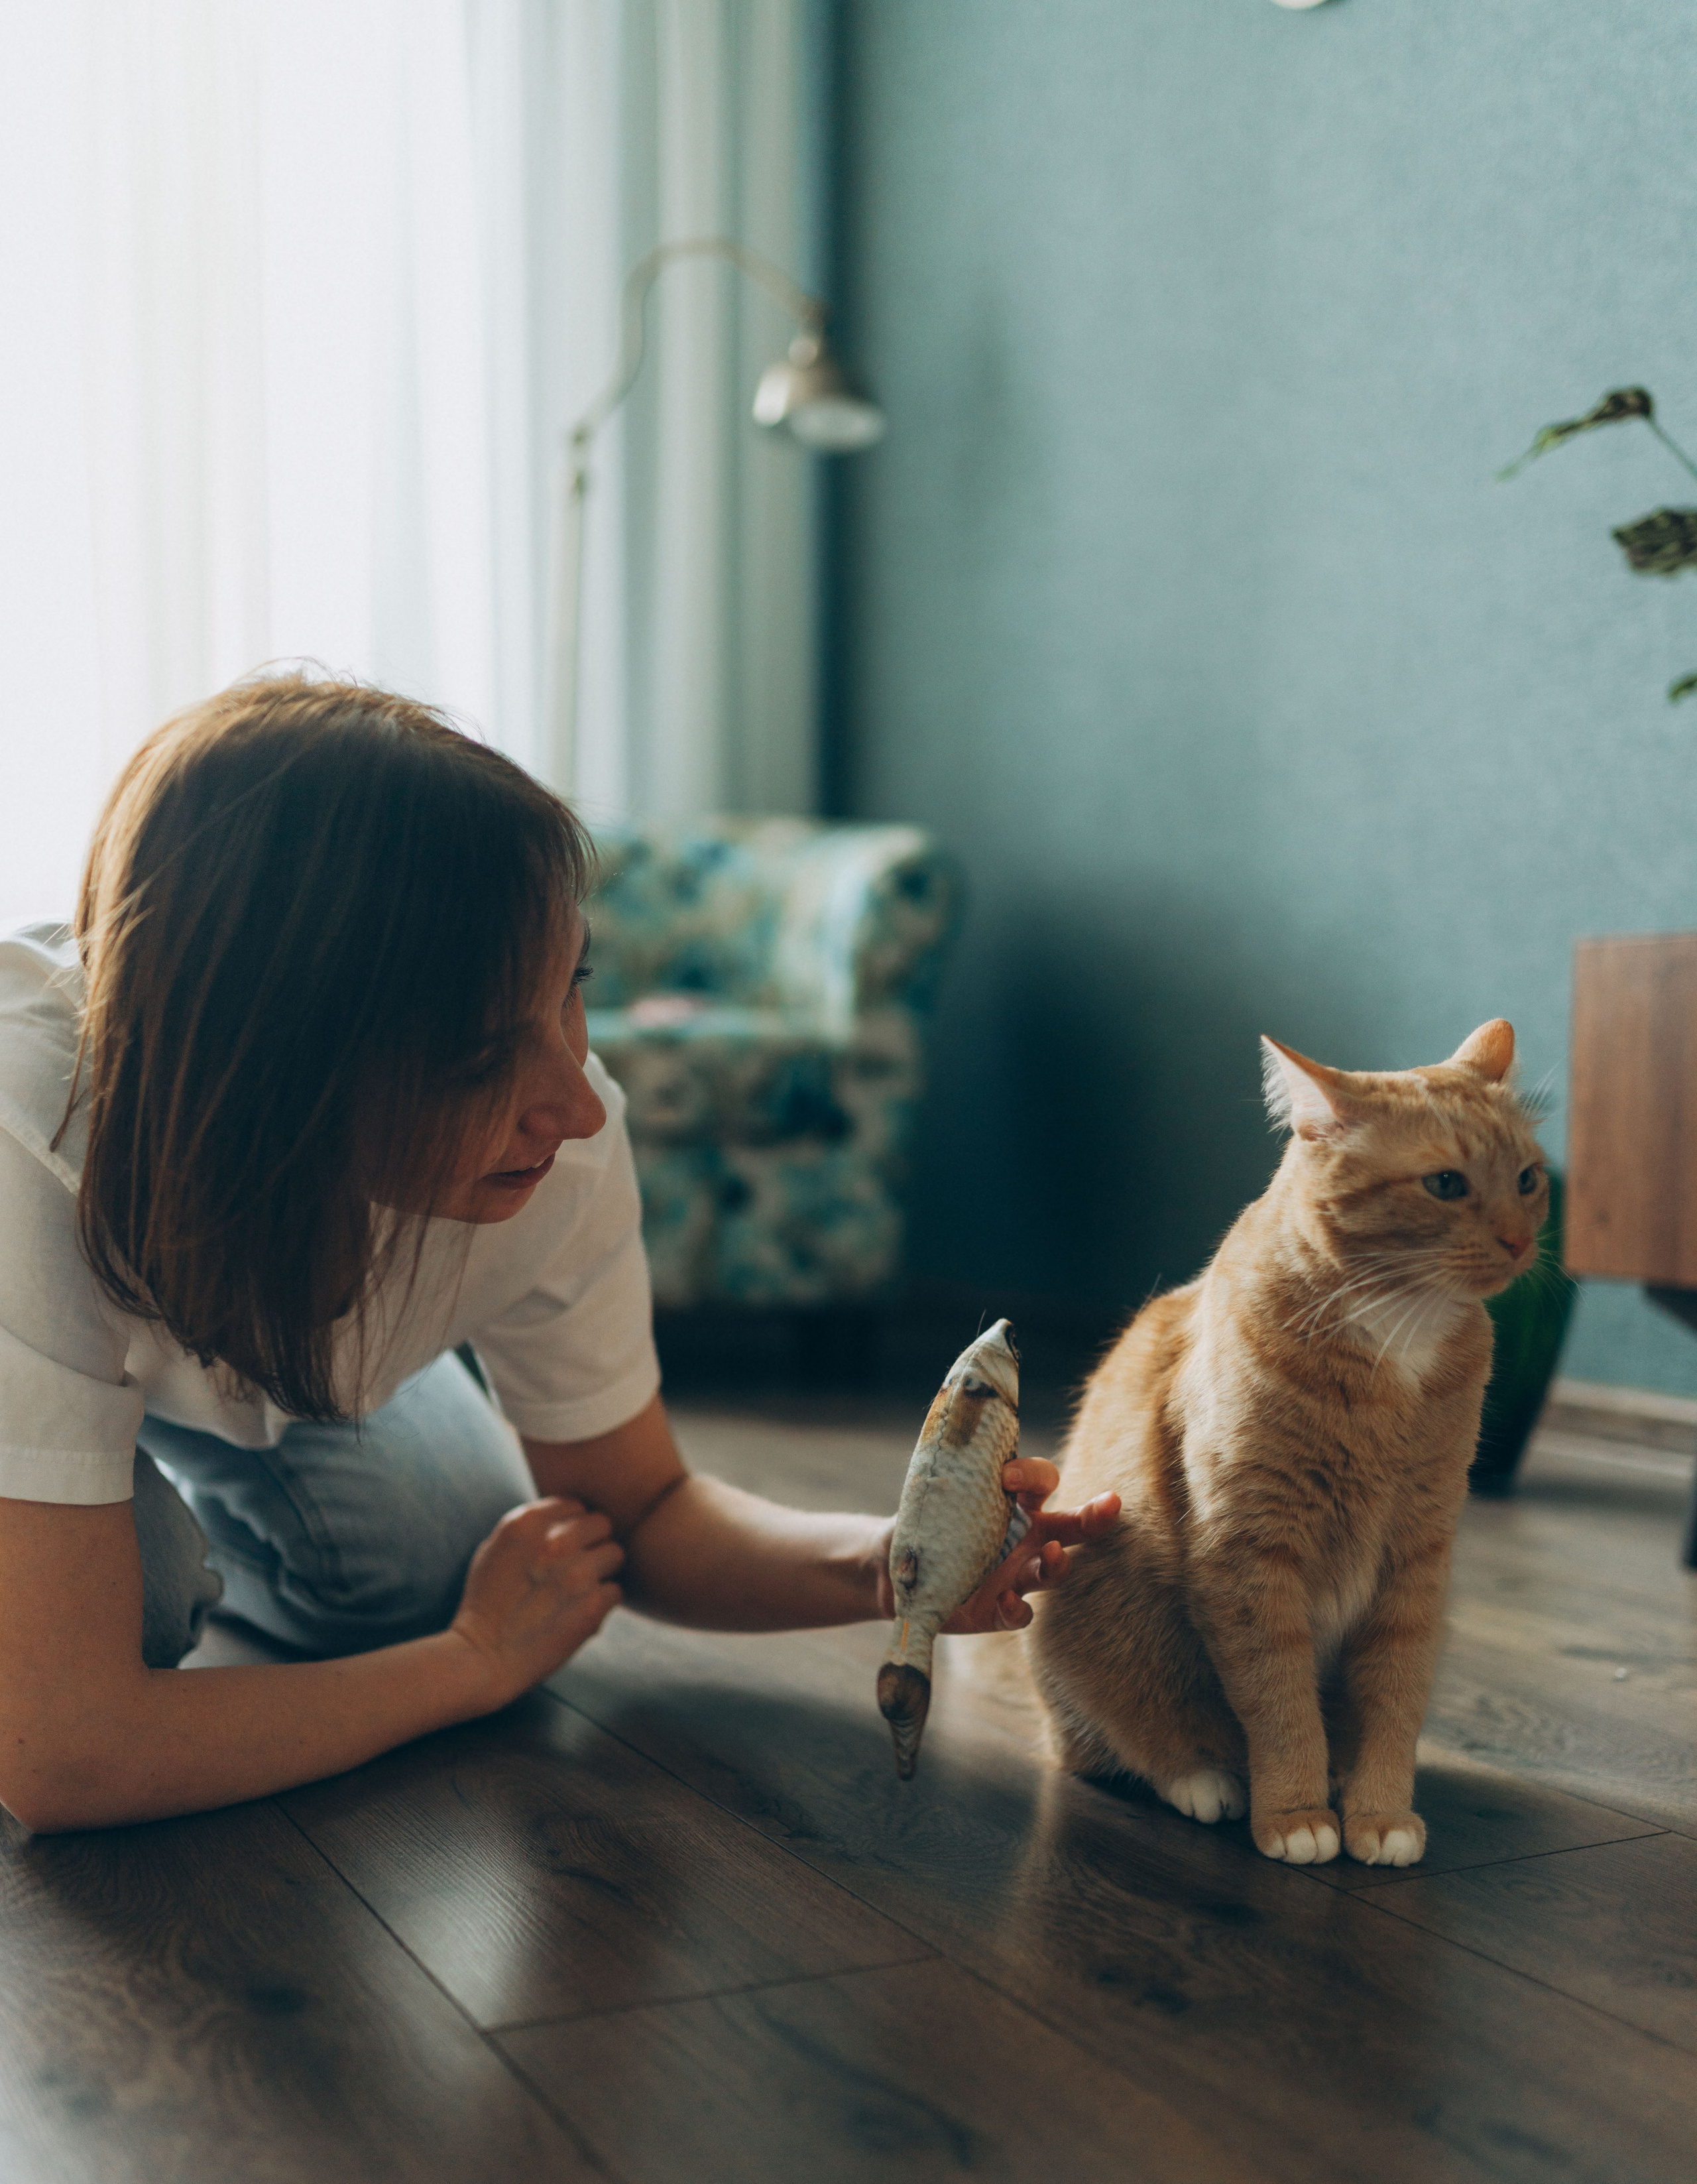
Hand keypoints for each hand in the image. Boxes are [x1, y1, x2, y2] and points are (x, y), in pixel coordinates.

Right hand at [449, 1497, 623, 1706]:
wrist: (482, 1657)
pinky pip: (615, 1590)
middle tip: (577, 1568)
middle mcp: (556, 1541)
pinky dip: (602, 1602)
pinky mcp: (593, 1604)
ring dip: (601, 1571)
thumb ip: (532, 1527)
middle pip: (602, 1525)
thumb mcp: (494, 1548)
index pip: (576, 1506)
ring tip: (579, 1591)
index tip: (563, 1548)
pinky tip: (580, 1612)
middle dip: (592, 1544)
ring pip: (615, 1554)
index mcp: (527, 1522)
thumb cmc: (485, 1604)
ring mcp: (577, 1572)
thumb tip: (568, 1515)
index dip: (573, 1527)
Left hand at [871, 1461, 1120, 1633]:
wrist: (901, 1573)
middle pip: (1071, 1527)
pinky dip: (1016, 1607)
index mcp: (1016, 1504)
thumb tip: (954, 1439)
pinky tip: (1005, 1599)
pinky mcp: (999, 1611)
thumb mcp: (937, 1496)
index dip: (1033, 1474)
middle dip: (1095, 1516)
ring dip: (1057, 1563)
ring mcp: (1016, 1576)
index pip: (1043, 1481)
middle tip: (1110, 1503)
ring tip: (1052, 1554)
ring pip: (1053, 1571)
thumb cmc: (926, 1524)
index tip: (1006, 1475)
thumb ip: (953, 1477)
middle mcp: (1026, 1539)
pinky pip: (1019, 1613)